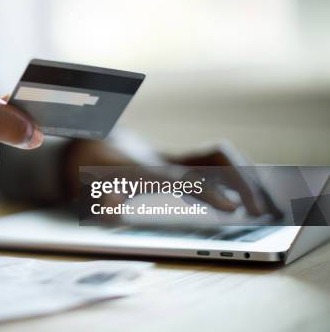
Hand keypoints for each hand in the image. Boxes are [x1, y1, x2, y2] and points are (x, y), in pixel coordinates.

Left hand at [65, 137, 280, 216]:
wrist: (87, 142)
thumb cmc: (89, 171)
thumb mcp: (88, 190)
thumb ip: (99, 202)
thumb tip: (114, 207)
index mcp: (147, 169)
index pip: (186, 178)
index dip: (209, 191)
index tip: (232, 208)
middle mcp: (165, 160)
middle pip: (213, 159)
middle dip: (241, 180)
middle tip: (261, 210)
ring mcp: (174, 159)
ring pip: (219, 157)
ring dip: (244, 176)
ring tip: (264, 204)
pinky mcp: (178, 162)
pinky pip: (213, 163)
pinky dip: (235, 175)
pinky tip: (245, 195)